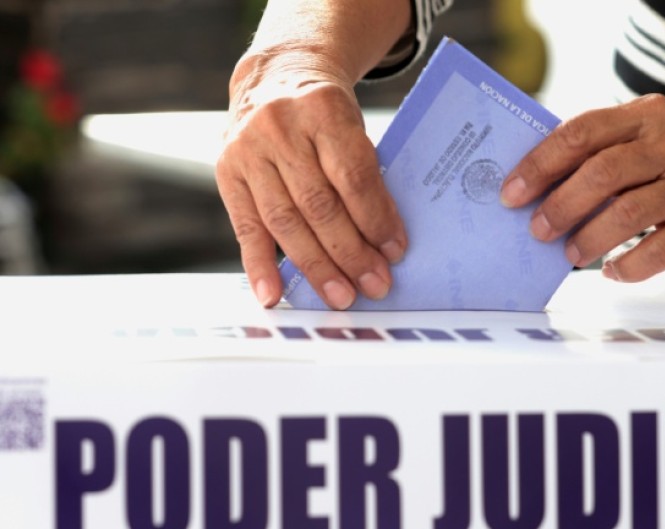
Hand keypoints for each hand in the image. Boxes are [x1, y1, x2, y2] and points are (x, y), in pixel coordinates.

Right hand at [216, 56, 406, 308]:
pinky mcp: (226, 171)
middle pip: (319, 204)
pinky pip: (246, 226)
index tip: (395, 251)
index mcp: (323, 109)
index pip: (353, 176)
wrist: (276, 77)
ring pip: (285, 221)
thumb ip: (364, 174)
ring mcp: (248, 150)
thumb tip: (384, 243)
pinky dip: (260, 265)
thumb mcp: (353, 126)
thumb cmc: (326, 112)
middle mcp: (280, 128)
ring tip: (341, 295)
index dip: (376, 219)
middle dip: (350, 252)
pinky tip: (274, 294)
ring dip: (316, 267)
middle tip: (375, 284)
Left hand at [499, 94, 664, 282]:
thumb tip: (533, 189)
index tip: (511, 193)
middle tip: (537, 230)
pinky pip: (659, 251)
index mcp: (646, 115)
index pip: (582, 133)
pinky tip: (612, 269)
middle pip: (603, 174)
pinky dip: (627, 266)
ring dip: (589, 238)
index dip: (540, 164)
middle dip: (560, 205)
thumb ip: (599, 150)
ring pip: (628, 214)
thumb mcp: (645, 132)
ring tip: (570, 253)